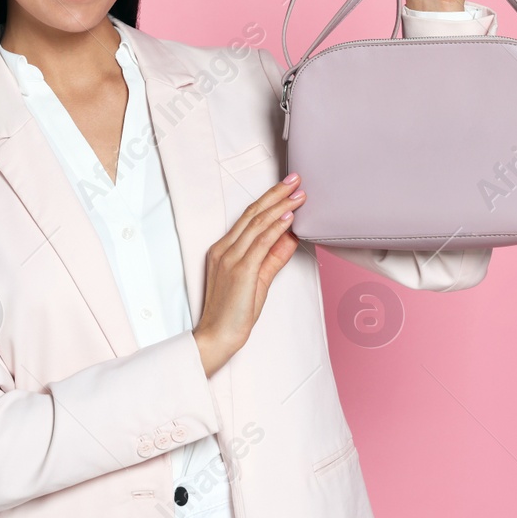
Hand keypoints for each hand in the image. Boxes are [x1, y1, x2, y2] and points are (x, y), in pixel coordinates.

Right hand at [191, 174, 303, 376]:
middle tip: (296, 181)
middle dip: (276, 195)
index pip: (249, 217)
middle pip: (253, 214)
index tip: (287, 189)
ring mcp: (230, 258)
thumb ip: (274, 257)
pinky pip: (260, 243)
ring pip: (257, 224)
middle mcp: (224, 249)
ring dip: (280, 206)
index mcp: (224, 249)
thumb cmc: (233, 312)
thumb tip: (291, 237)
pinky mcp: (240, 270)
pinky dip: (275, 228)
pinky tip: (288, 217)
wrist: (217, 336)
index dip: (269, 199)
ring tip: (298, 195)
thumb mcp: (258, 279)